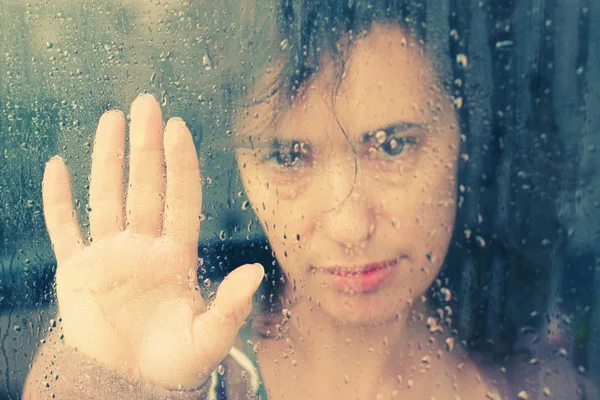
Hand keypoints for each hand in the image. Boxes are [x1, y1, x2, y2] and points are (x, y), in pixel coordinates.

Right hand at [42, 94, 263, 389]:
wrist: (128, 384)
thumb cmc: (174, 364)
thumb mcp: (209, 337)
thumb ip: (231, 305)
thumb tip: (256, 272)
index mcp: (176, 256)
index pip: (180, 198)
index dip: (181, 163)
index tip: (179, 127)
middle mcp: (143, 247)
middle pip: (145, 185)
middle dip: (146, 145)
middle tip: (146, 102)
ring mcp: (109, 256)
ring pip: (107, 196)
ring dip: (108, 158)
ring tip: (111, 118)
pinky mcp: (77, 273)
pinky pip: (64, 228)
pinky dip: (58, 200)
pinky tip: (58, 166)